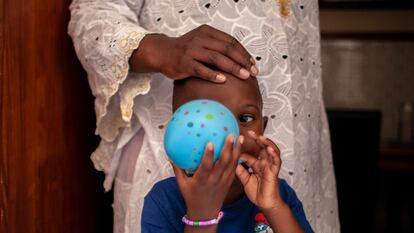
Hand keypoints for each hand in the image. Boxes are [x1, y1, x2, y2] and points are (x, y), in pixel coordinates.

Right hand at [131, 25, 257, 81]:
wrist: (161, 52)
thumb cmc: (185, 50)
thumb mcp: (202, 42)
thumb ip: (218, 47)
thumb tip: (240, 61)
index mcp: (207, 32)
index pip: (231, 42)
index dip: (244, 53)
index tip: (253, 64)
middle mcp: (200, 39)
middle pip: (226, 49)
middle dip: (242, 61)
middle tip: (252, 72)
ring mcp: (191, 51)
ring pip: (216, 58)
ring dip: (232, 67)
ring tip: (244, 76)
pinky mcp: (184, 63)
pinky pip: (201, 70)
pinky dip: (213, 75)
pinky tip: (222, 80)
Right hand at [172, 134, 242, 219]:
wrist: (204, 213)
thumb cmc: (192, 197)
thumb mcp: (182, 184)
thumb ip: (178, 169)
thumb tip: (171, 155)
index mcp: (202, 180)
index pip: (206, 166)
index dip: (209, 155)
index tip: (210, 143)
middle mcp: (215, 179)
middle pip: (223, 162)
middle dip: (228, 148)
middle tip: (230, 135)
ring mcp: (224, 181)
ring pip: (232, 164)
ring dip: (237, 150)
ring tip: (240, 137)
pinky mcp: (229, 182)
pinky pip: (235, 168)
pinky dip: (238, 157)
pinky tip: (239, 147)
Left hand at [235, 130, 282, 211]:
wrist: (265, 204)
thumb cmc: (257, 193)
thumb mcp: (245, 180)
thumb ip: (240, 170)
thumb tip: (232, 161)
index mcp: (257, 165)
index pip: (251, 153)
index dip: (243, 148)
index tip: (235, 143)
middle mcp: (264, 163)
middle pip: (263, 148)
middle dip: (257, 139)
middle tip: (250, 132)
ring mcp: (270, 166)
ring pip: (272, 151)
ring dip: (267, 143)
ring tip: (260, 137)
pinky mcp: (275, 172)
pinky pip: (276, 161)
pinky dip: (273, 153)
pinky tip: (268, 148)